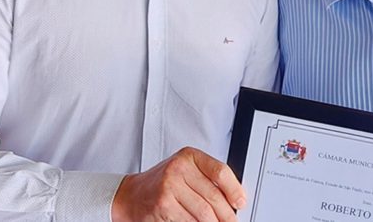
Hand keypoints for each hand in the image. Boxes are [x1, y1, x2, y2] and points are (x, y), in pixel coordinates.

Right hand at [111, 147, 244, 221]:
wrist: (131, 195)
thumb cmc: (162, 183)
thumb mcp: (185, 170)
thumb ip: (206, 179)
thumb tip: (233, 198)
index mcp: (188, 157)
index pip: (220, 172)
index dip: (234, 189)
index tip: (240, 202)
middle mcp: (178, 169)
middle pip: (213, 197)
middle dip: (227, 214)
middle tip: (232, 221)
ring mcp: (169, 188)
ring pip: (203, 214)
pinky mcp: (163, 206)